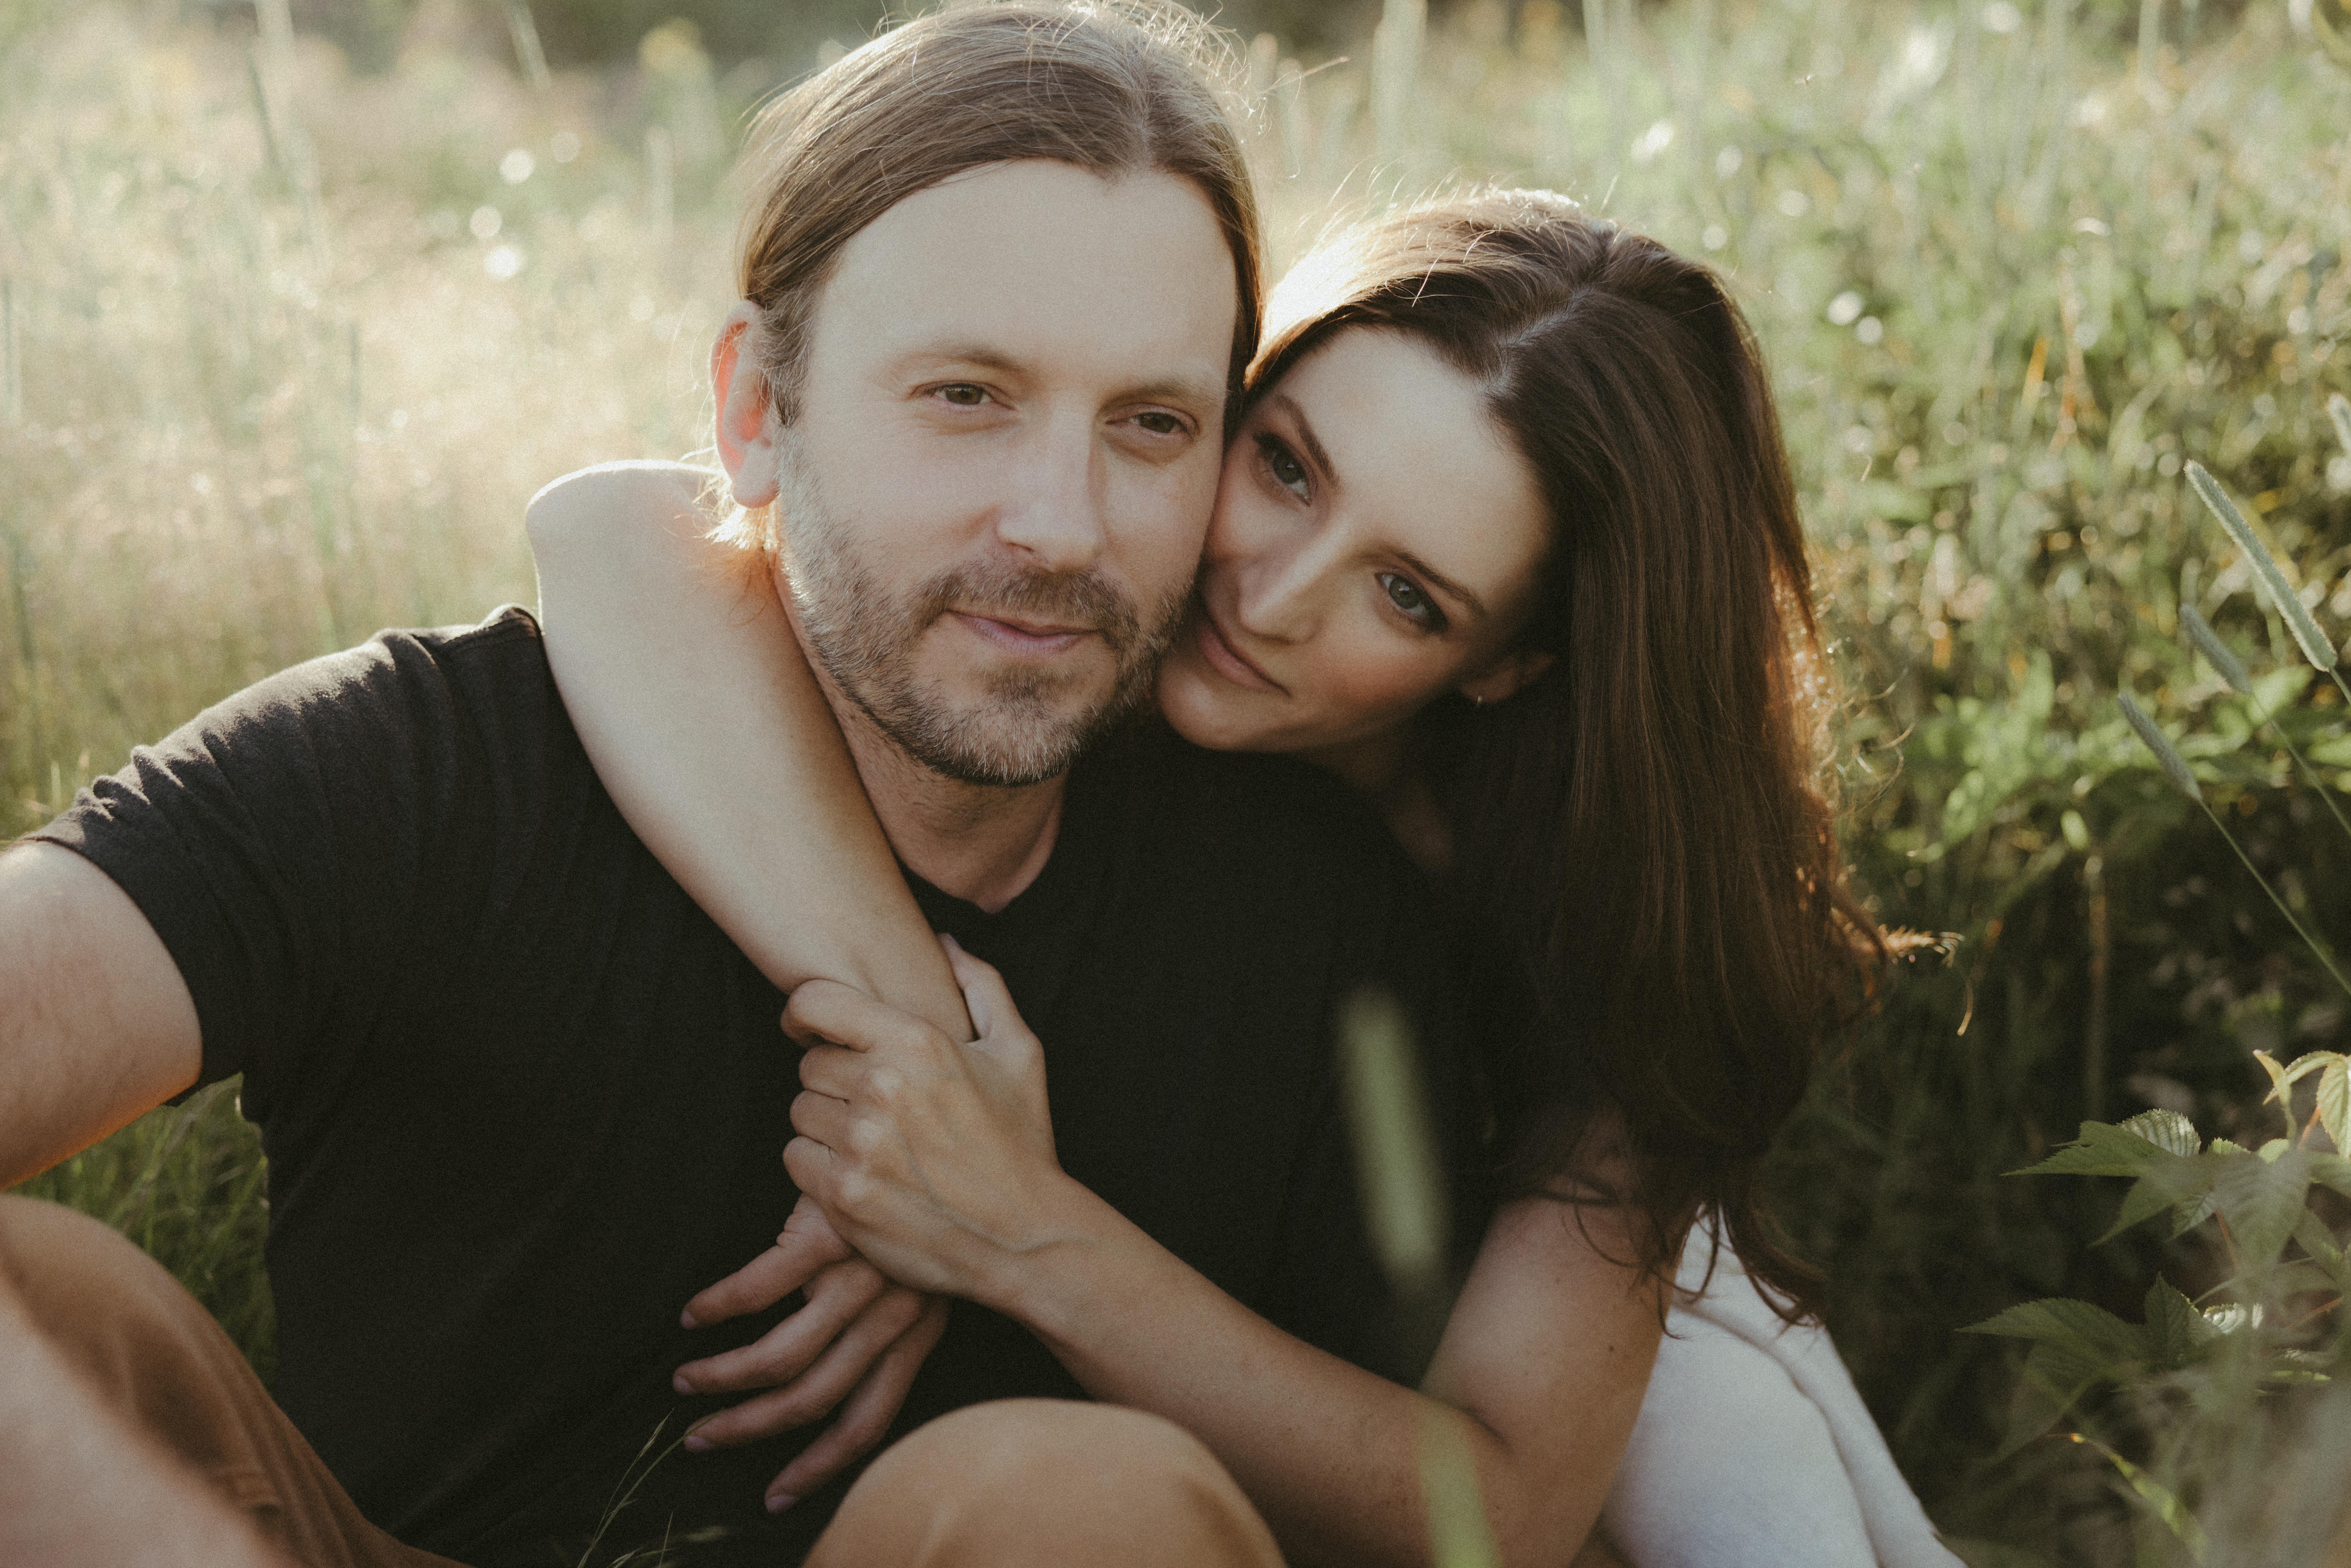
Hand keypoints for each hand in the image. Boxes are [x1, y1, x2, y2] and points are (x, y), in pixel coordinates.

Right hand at [676, 1193, 949, 1508]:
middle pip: (813, 1401)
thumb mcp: (927, 1280)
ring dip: (723, 1378)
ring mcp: (858, 1275)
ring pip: (779, 1357)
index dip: (821, 1465)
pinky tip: (693, 1315)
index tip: (779, 1493)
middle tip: (703, 1440)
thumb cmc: (929, 1209)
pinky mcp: (826, 1233)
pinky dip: (719, 1307)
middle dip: (751, 1430)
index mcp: (919, 1333)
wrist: (932, 1130)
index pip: (869, 1421)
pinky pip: (758, 1289)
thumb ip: (893, 1326)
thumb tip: (840, 1367)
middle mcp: (892, 1314)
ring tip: (687, 1380)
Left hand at [784, 936, 1065, 1304]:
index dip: (804, 1014)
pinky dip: (820, 1167)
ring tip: (874, 1143)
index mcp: (918, 1042)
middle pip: (809, 1065)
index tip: (810, 1030)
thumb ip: (983, 987)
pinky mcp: (843, 1193)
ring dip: (827, 1125)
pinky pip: (797, 1159)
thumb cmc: (1021, 1144)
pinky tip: (862, 1174)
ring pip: (801, 1112)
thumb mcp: (1019, 1054)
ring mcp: (859, 1142)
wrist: (1024, 1238)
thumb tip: (947, 945)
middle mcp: (882, 1087)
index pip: (815, 1003)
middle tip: (872, 1105)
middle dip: (834, 1080)